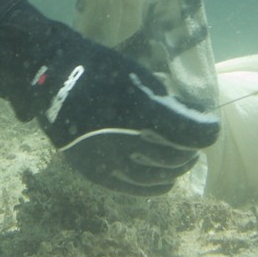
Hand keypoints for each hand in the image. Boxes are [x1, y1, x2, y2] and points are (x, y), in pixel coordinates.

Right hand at [0, 0, 218, 195]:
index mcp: (141, 111)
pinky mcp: (94, 173)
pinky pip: (133, 189)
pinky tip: (164, 181)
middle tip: (196, 143)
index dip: (208, 131)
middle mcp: (126, 142)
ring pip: (157, 177)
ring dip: (175, 169)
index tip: (211, 126)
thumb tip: (183, 116)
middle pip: (176, 157)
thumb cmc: (94, 67)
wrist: (46, 78)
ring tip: (181, 160)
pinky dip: (154, 187)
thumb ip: (163, 100)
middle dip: (191, 150)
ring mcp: (109, 161)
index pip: (191, 134)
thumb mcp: (136, 74)